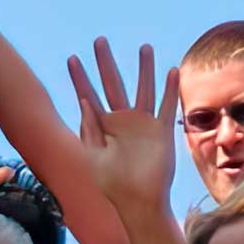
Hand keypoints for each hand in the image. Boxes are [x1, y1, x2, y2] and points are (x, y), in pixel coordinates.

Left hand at [66, 38, 176, 210]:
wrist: (138, 203)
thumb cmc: (113, 186)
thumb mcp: (93, 158)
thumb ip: (89, 130)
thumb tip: (83, 101)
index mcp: (102, 127)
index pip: (88, 97)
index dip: (79, 79)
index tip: (72, 59)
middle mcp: (122, 121)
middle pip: (113, 84)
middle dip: (105, 63)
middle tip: (99, 40)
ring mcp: (142, 124)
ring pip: (143, 89)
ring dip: (144, 68)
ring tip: (143, 47)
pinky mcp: (161, 131)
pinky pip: (166, 106)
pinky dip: (169, 89)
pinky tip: (171, 70)